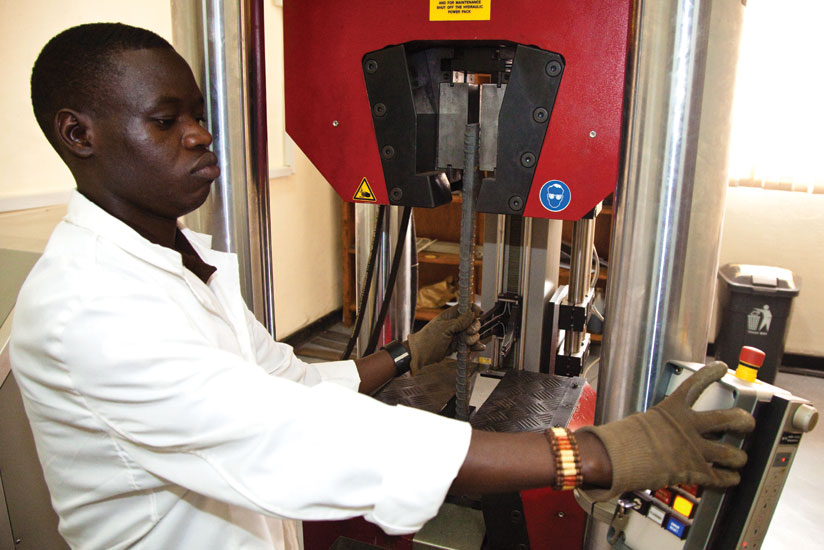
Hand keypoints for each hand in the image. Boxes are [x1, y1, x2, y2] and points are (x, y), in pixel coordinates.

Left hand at [406, 304, 483, 373]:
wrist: (421, 355)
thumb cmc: (429, 339)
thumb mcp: (445, 328)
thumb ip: (459, 322)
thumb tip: (472, 313)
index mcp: (450, 316)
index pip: (465, 308)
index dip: (473, 309)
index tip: (479, 313)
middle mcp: (455, 324)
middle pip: (472, 321)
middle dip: (474, 326)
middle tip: (469, 332)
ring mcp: (457, 335)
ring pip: (472, 334)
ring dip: (473, 338)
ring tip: (467, 342)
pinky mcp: (458, 345)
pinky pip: (470, 344)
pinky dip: (475, 346)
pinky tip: (479, 347)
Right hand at [577, 361, 755, 500]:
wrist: (620, 457)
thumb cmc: (623, 440)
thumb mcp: (643, 420)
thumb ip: (660, 423)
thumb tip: (663, 429)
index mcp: (673, 410)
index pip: (696, 384)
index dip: (711, 374)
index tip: (722, 367)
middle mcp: (689, 427)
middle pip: (728, 419)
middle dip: (744, 420)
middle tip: (748, 421)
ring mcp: (695, 449)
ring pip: (731, 452)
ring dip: (739, 457)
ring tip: (740, 458)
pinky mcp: (695, 470)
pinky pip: (721, 476)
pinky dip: (729, 478)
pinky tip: (732, 478)